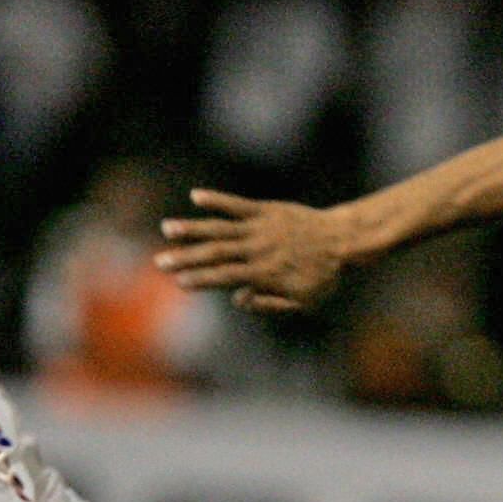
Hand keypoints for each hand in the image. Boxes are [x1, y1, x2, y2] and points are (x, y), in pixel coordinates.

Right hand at [156, 190, 345, 315]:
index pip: (225, 277)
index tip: (178, 281)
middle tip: (160, 261)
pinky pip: (237, 205)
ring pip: (220, 228)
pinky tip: (196, 197)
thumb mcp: (303, 302)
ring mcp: (260, 228)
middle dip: (186, 258)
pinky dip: (217, 200)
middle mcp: (258, 249)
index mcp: (264, 273)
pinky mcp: (266, 210)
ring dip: (192, 228)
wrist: (342, 240)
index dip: (201, 279)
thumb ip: (270, 304)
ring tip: (167, 228)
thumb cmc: (323, 276)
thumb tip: (239, 299)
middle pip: (216, 253)